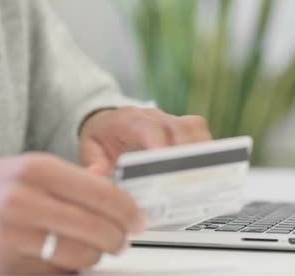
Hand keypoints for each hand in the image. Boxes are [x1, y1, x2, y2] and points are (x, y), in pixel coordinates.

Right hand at [0, 153, 144, 273]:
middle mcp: (25, 200)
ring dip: (98, 255)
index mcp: (38, 169)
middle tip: (123, 239)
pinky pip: (57, 273)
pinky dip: (70, 268)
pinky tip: (67, 256)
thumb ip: (75, 175)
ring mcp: (14, 236)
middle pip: (97, 227)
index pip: (102, 192)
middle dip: (120, 237)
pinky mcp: (6, 266)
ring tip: (98, 248)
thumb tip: (111, 182)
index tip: (138, 220)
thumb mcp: (30, 167)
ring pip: (81, 255)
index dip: (128, 210)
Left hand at [79, 107, 211, 175]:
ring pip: (193, 127)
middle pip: (177, 127)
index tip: (165, 161)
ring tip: (202, 174)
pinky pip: (200, 131)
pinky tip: (205, 167)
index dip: (158, 142)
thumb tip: (96, 176)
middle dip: (185, 152)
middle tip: (188, 177)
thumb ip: (93, 163)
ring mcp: (169, 119)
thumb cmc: (101, 137)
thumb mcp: (89, 150)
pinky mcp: (182, 125)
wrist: (108, 120)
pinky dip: (205, 147)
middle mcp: (152, 116)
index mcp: (127, 120)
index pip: (147, 127)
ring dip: (199, 150)